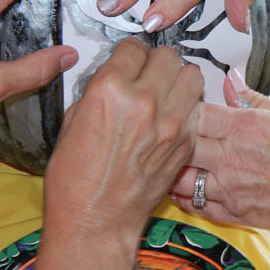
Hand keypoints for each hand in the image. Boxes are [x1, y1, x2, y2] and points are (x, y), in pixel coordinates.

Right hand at [14, 39, 202, 269]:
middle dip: (156, 62)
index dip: (129, 53)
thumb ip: (99, 89)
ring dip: (177, 79)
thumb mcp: (72, 119)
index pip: (134, 47)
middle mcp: (145, 101)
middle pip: (168, 55)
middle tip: (147, 74)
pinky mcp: (186, 143)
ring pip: (191, 75)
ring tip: (164, 92)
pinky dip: (186, 107)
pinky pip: (196, 107)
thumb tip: (116, 73)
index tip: (128, 60)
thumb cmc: (75, 178)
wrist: (96, 221)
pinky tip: (170, 118)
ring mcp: (171, 123)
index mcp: (110, 90)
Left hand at [171, 71, 269, 244]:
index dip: (186, 105)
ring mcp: (232, 190)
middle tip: (176, 129)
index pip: (195, 112)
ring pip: (181, 178)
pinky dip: (187, 196)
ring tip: (179, 158)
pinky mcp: (237, 215)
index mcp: (246, 128)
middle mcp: (233, 160)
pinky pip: (198, 206)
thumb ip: (253, 99)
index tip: (188, 103)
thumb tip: (231, 82)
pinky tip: (188, 185)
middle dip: (175, 135)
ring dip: (177, 167)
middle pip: (181, 144)